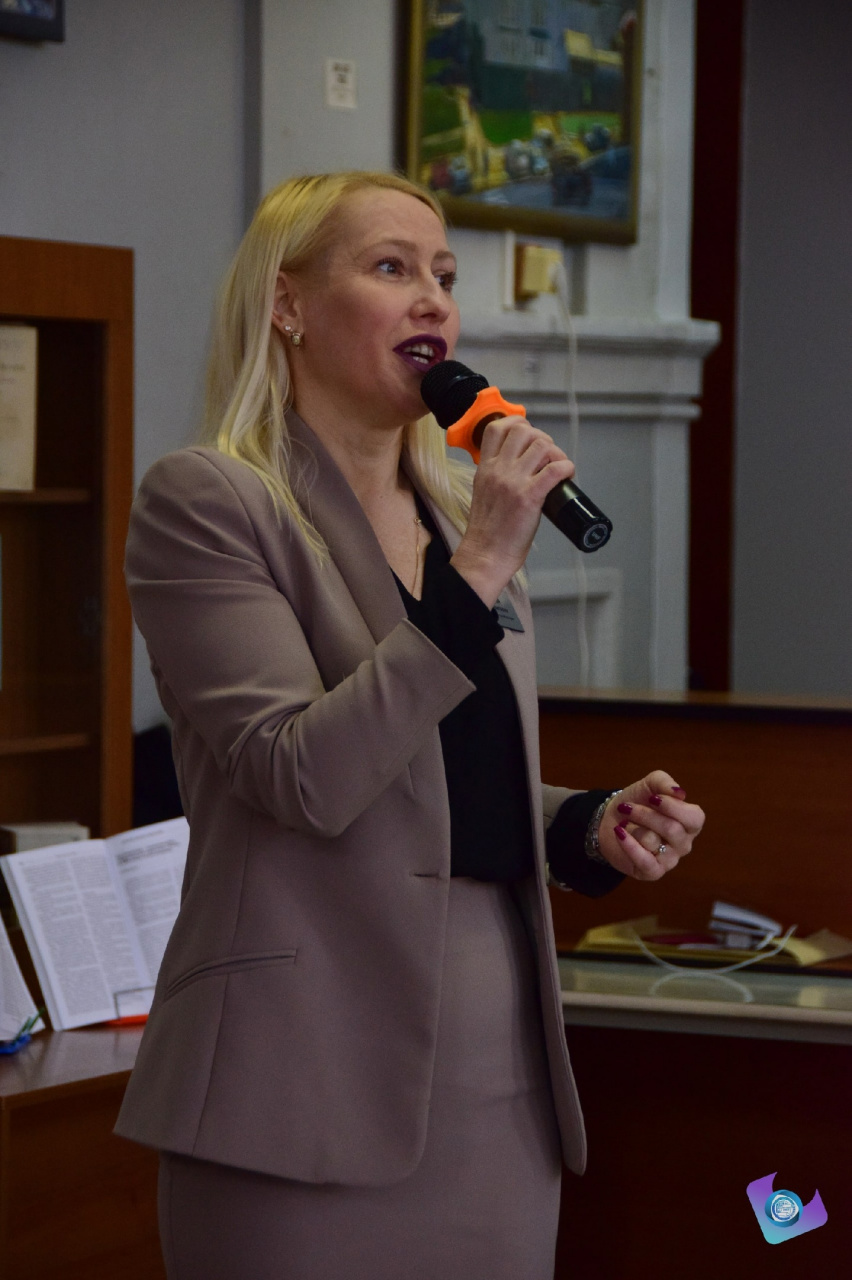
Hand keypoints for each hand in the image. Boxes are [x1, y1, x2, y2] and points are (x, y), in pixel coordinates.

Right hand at [450, 416, 574, 606]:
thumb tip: (519, 466)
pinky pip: (554, 469)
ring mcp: (513, 482)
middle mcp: (498, 470)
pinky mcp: (529, 497)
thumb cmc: (487, 530)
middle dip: (541, 437)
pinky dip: (566, 467)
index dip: (517, 423)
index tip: (529, 435)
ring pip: (541, 445)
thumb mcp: (482, 492)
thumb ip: (495, 475)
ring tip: (558, 467)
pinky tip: (567, 475)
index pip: (496, 428)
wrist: (485, 554)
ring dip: (556, 452)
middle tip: (548, 455)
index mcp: (485, 468)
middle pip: (523, 430)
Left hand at [596, 771, 704, 880]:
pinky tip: (619, 833)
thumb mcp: (650, 785)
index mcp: (690, 822)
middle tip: (627, 807)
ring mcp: (670, 859)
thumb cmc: (637, 801)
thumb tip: (679, 793)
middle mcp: (684, 843)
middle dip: (645, 815)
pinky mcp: (652, 872)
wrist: (610, 819)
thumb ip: (664, 782)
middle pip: (672, 829)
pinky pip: (644, 860)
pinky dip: (629, 844)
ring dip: (632, 827)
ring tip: (625, 823)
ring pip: (653, 841)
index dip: (673, 807)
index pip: (694, 818)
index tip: (652, 798)